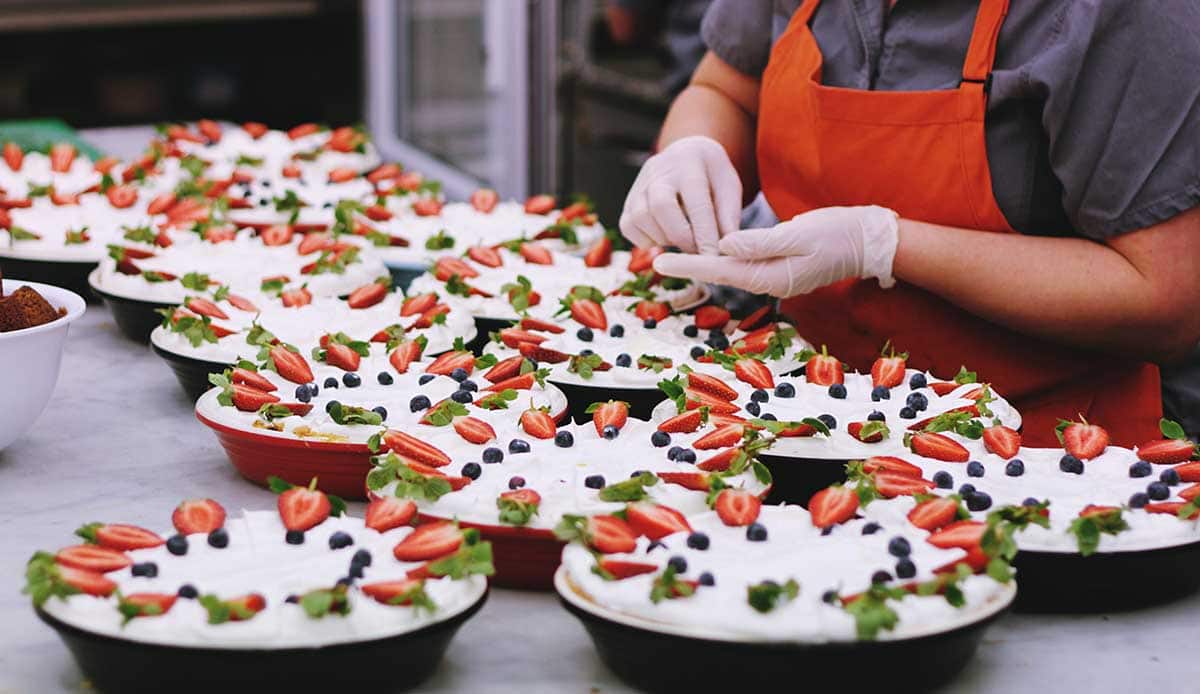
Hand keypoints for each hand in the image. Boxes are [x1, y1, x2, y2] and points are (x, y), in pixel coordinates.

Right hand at [619, 135, 742, 253]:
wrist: (686, 157)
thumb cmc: (711, 177)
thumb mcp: (728, 187)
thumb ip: (728, 215)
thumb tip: (725, 248)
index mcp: (690, 164)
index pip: (696, 203)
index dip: (704, 235)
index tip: (712, 257)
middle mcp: (659, 170)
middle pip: (661, 207)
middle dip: (681, 237)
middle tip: (696, 251)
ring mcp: (639, 184)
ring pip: (641, 219)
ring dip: (664, 239)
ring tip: (683, 240)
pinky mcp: (628, 200)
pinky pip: (628, 227)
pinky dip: (646, 241)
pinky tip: (665, 237)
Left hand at [652, 206, 899, 296]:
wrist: (871, 241)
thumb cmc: (839, 233)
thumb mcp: (800, 233)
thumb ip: (760, 242)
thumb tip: (724, 246)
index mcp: (772, 276)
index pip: (720, 270)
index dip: (688, 264)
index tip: (659, 260)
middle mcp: (770, 282)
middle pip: (721, 274)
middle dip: (688, 266)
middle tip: (653, 258)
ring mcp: (776, 278)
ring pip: (732, 271)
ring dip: (703, 264)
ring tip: (673, 255)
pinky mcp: (781, 269)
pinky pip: (746, 266)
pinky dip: (725, 260)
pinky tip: (712, 252)